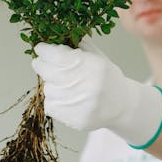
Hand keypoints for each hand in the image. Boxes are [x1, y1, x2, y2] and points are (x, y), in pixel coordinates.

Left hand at [31, 43, 161, 146]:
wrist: (122, 105)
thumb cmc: (107, 77)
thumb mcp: (97, 57)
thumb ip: (76, 48)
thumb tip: (51, 41)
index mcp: (91, 65)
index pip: (57, 56)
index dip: (45, 51)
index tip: (39, 48)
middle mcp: (86, 85)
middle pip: (48, 72)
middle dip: (41, 64)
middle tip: (39, 62)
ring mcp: (80, 104)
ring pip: (47, 89)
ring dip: (50, 84)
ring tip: (62, 84)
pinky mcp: (75, 119)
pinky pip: (49, 105)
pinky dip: (53, 100)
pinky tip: (65, 97)